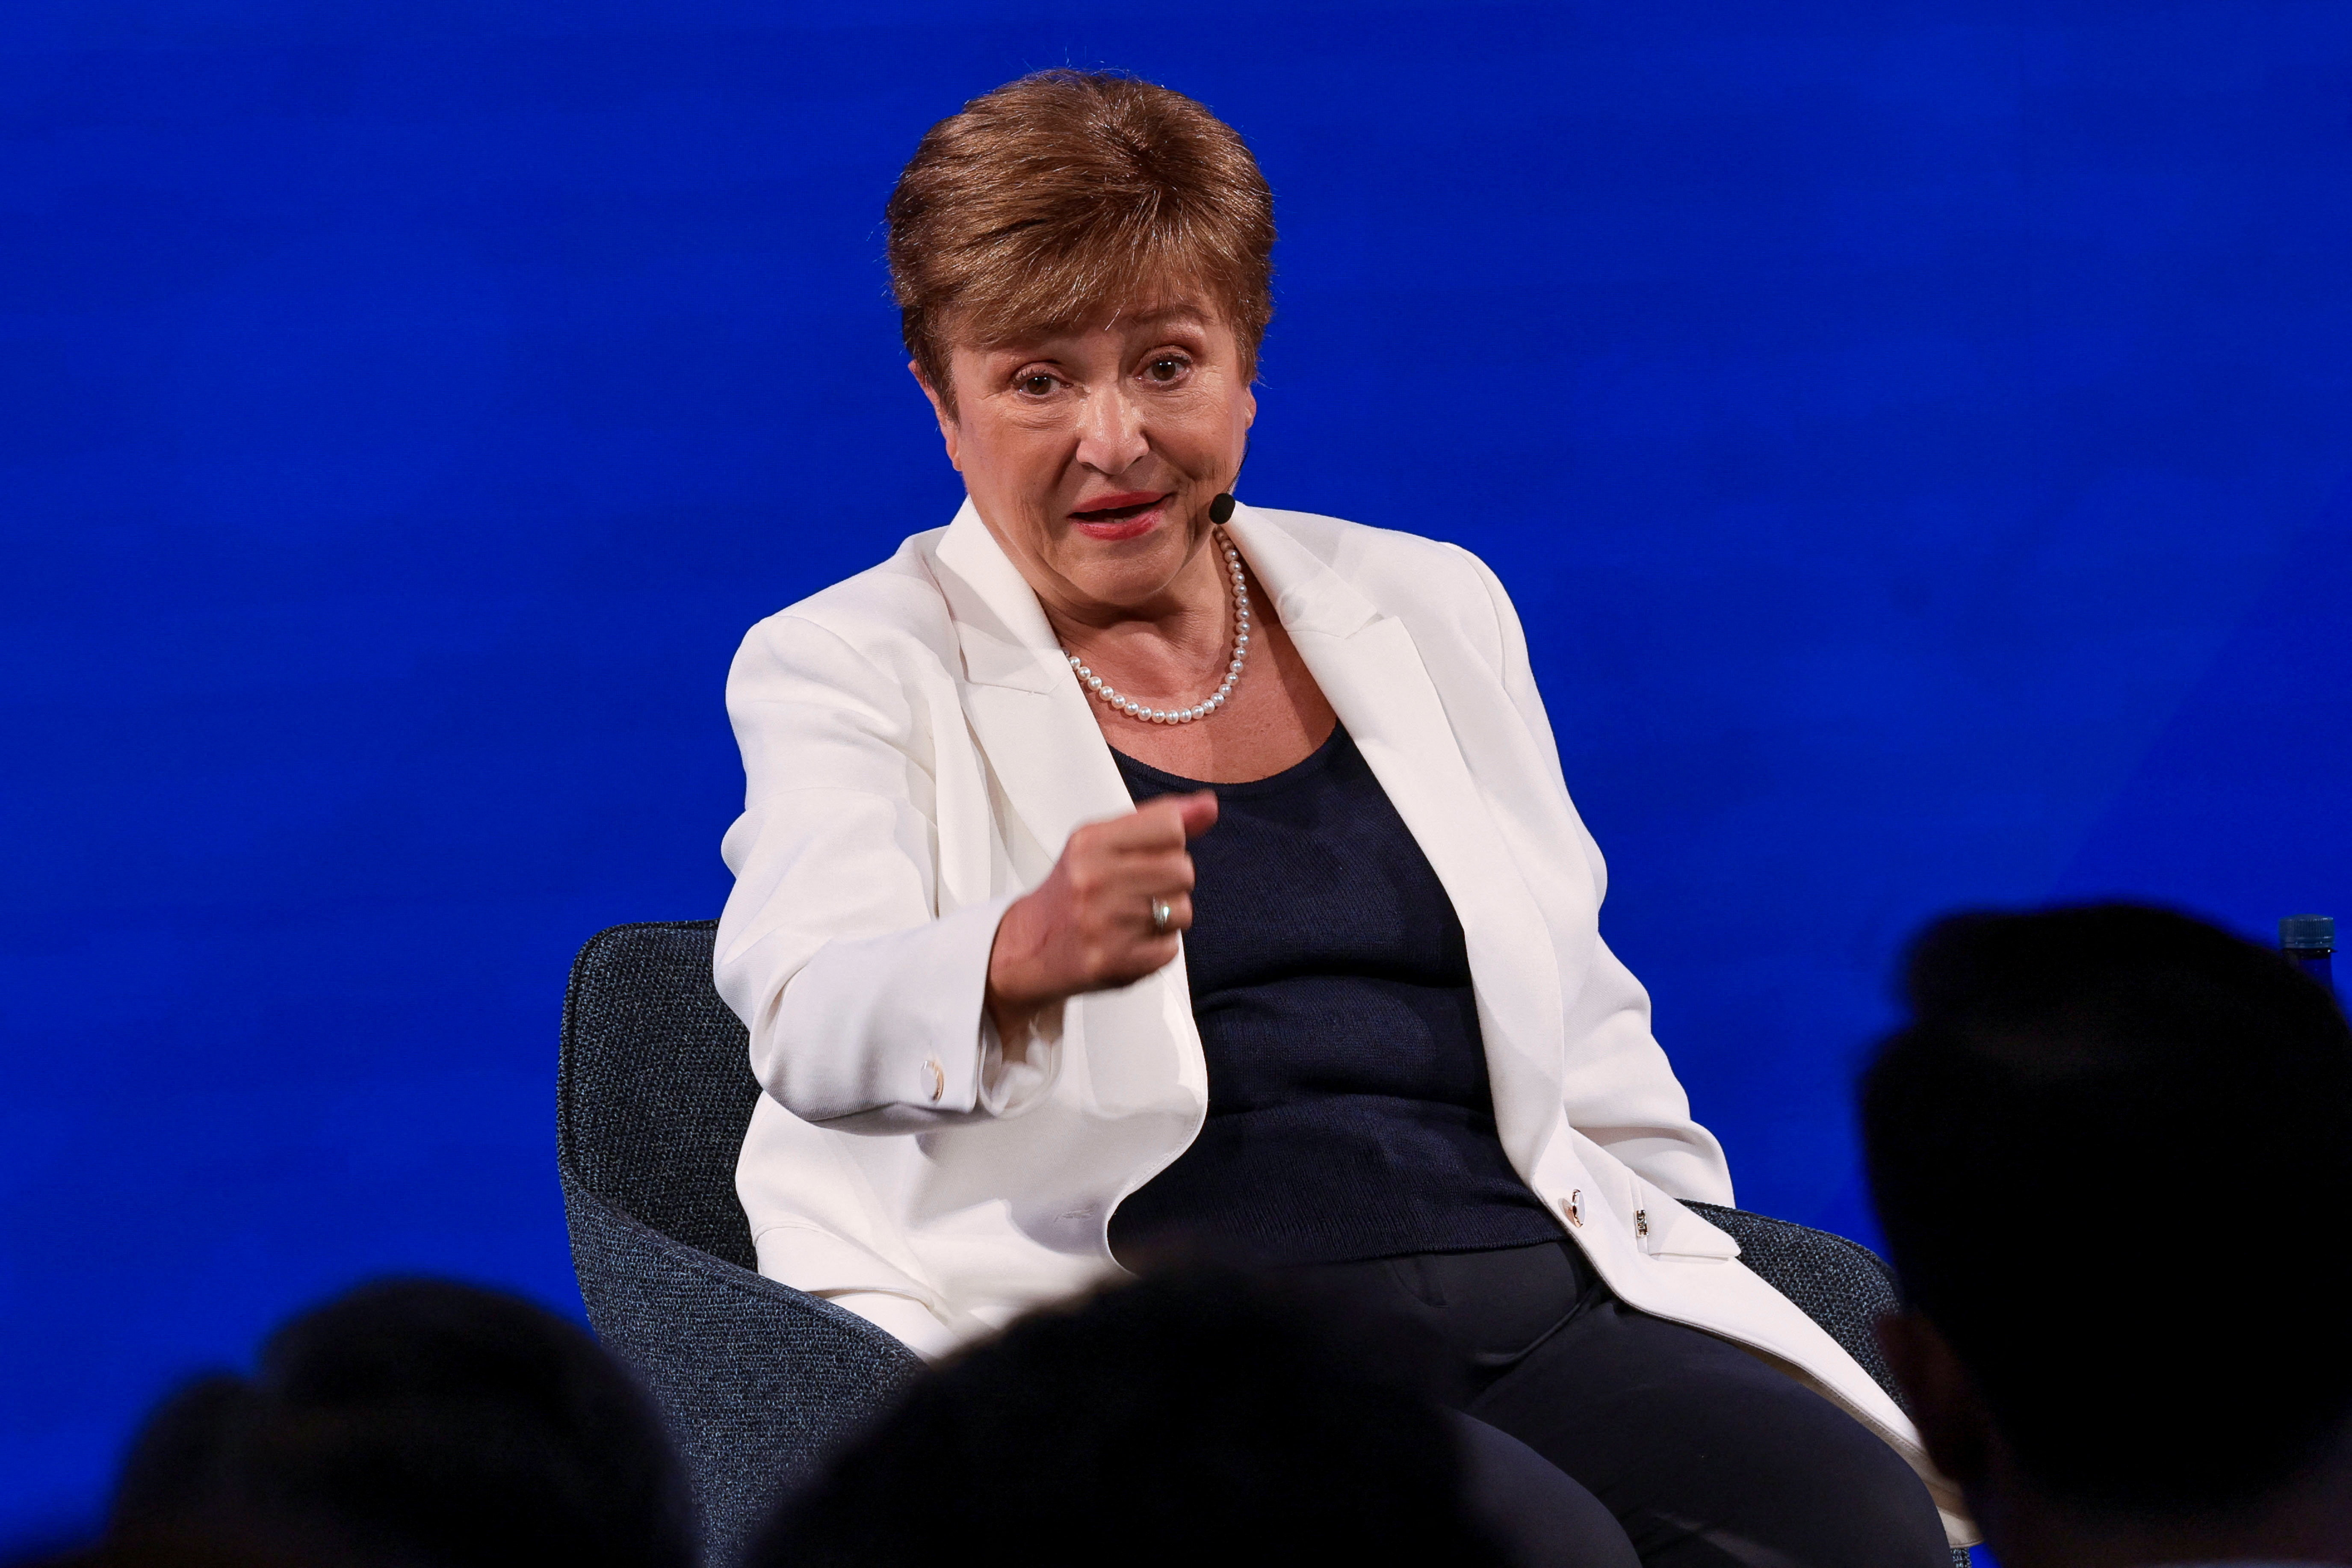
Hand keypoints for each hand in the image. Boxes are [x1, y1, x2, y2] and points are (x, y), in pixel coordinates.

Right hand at [984, 790, 1218, 1054]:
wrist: (1027, 947)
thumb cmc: (1073, 890)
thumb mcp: (1103, 843)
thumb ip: (1158, 821)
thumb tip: (1209, 805)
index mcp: (1090, 842)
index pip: (1170, 826)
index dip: (1171, 842)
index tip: (1147, 856)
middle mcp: (1094, 879)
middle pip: (1183, 870)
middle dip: (1171, 882)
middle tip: (1139, 892)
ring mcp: (1103, 924)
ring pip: (1182, 911)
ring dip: (1167, 917)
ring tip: (1133, 918)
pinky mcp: (1113, 963)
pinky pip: (1171, 948)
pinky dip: (1157, 947)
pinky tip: (1130, 942)